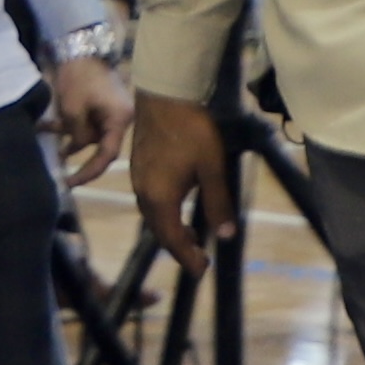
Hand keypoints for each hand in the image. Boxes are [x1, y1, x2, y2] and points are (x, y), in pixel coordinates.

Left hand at [48, 53, 133, 185]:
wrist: (80, 47)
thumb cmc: (79, 77)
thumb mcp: (73, 110)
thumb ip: (77, 134)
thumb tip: (76, 147)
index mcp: (119, 119)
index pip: (107, 155)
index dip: (89, 172)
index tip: (71, 183)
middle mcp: (120, 118)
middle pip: (99, 145)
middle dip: (76, 150)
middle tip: (59, 167)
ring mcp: (111, 112)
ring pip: (89, 133)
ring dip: (68, 134)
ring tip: (45, 131)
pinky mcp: (100, 106)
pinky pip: (86, 122)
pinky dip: (69, 124)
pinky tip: (46, 125)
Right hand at [133, 92, 234, 252]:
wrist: (165, 94)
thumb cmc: (192, 130)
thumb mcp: (212, 168)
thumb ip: (218, 203)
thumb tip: (227, 235)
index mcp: (161, 199)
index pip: (173, 240)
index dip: (188, 258)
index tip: (202, 271)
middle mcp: (144, 194)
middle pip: (159, 231)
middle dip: (179, 247)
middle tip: (199, 258)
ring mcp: (138, 179)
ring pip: (153, 216)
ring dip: (171, 230)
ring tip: (191, 236)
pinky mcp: (139, 167)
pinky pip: (149, 201)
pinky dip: (164, 213)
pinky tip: (177, 206)